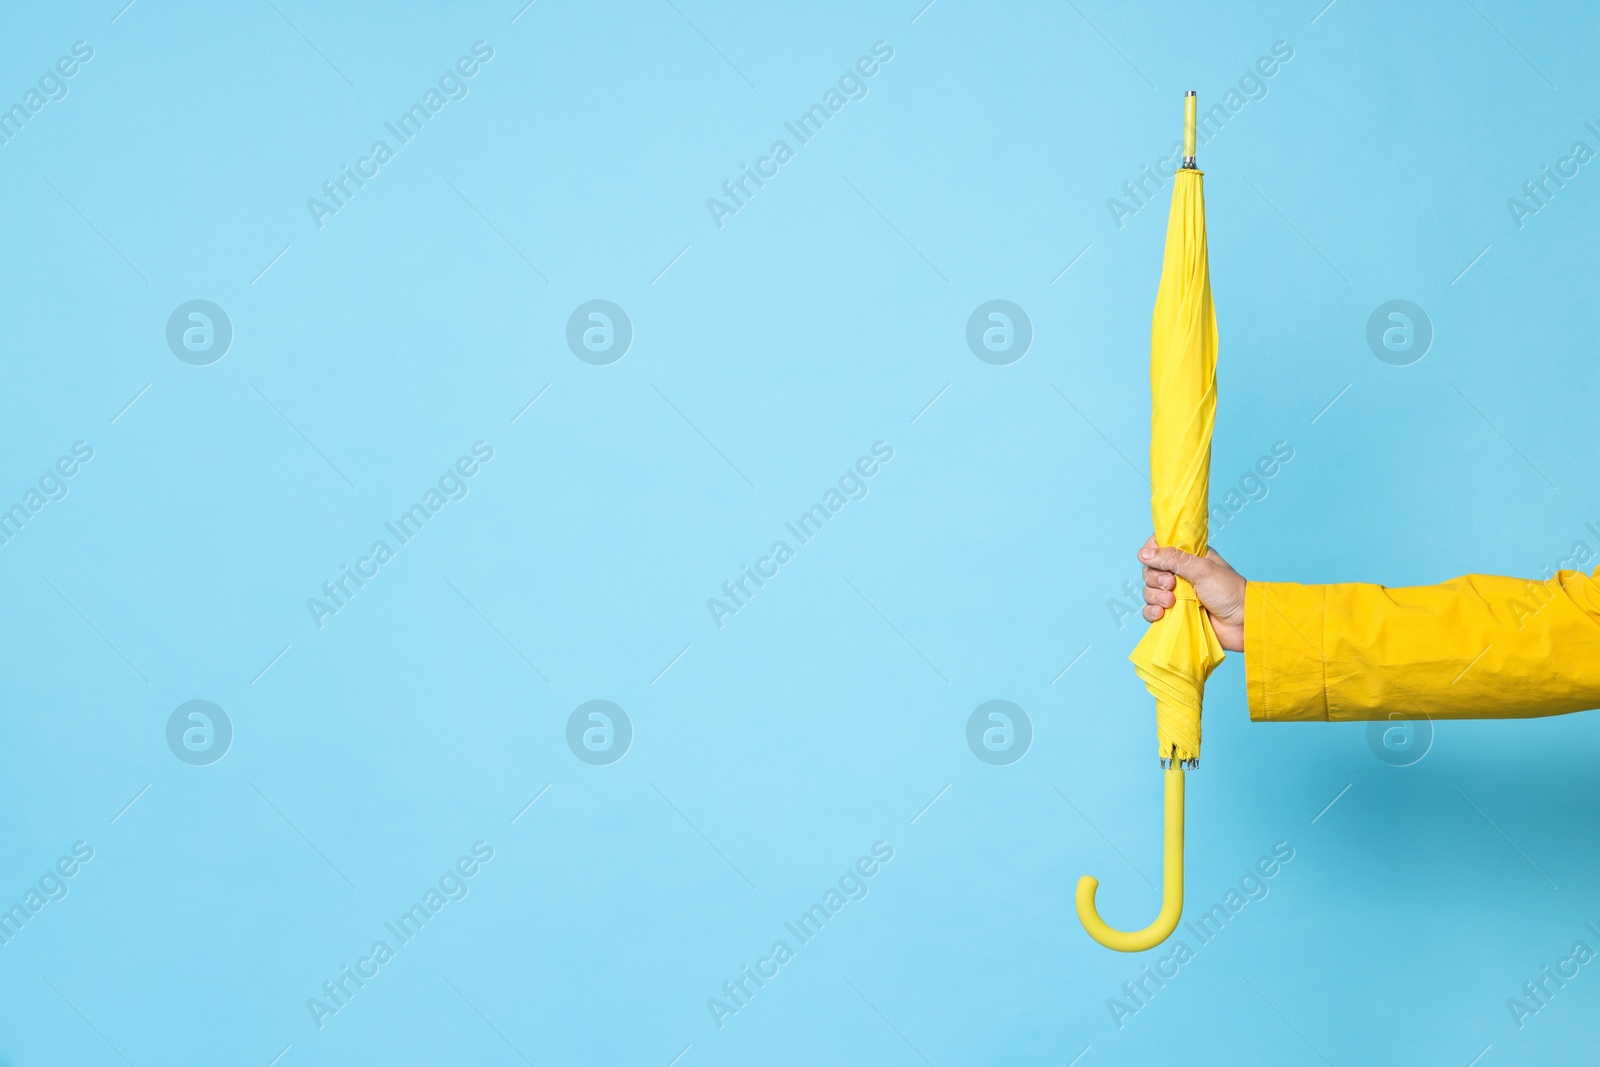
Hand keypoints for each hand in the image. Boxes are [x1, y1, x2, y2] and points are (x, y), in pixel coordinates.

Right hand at [1138, 535, 1246, 652]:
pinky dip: (1151, 612)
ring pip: (1150, 590)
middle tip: (1172, 585)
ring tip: (1171, 602)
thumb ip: (1173, 559)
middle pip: (1151, 570)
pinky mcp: (1174, 614)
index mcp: (1189, 556)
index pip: (1160, 546)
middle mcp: (1181, 574)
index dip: (1152, 552)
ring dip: (1155, 596)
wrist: (1242, 624)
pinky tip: (1161, 614)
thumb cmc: (1229, 592)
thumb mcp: (1202, 569)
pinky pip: (1151, 610)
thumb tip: (1143, 553)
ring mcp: (1176, 595)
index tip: (1154, 560)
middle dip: (1156, 579)